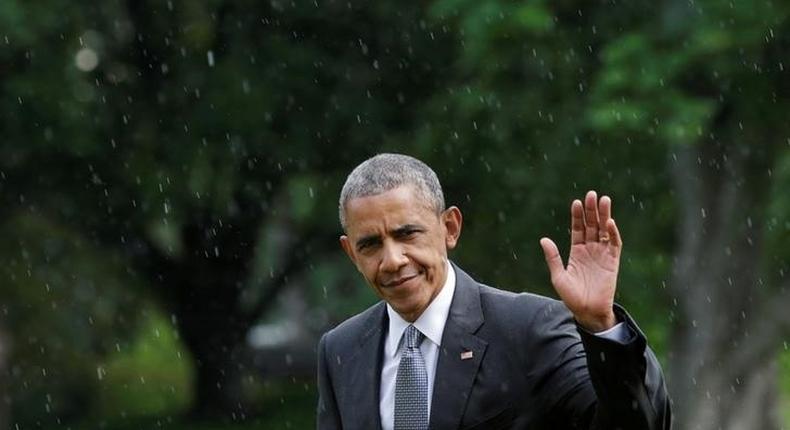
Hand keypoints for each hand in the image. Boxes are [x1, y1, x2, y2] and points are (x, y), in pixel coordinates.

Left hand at [539, 191, 620, 331]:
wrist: (587, 312)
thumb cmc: (571, 297)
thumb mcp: (558, 276)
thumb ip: (553, 257)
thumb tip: (543, 239)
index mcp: (576, 251)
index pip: (577, 228)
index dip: (577, 216)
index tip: (576, 202)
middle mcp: (590, 250)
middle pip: (591, 225)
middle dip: (591, 210)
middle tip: (592, 194)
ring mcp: (602, 254)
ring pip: (604, 230)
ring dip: (604, 215)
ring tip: (604, 200)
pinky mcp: (613, 262)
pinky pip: (614, 244)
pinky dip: (613, 233)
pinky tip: (610, 222)